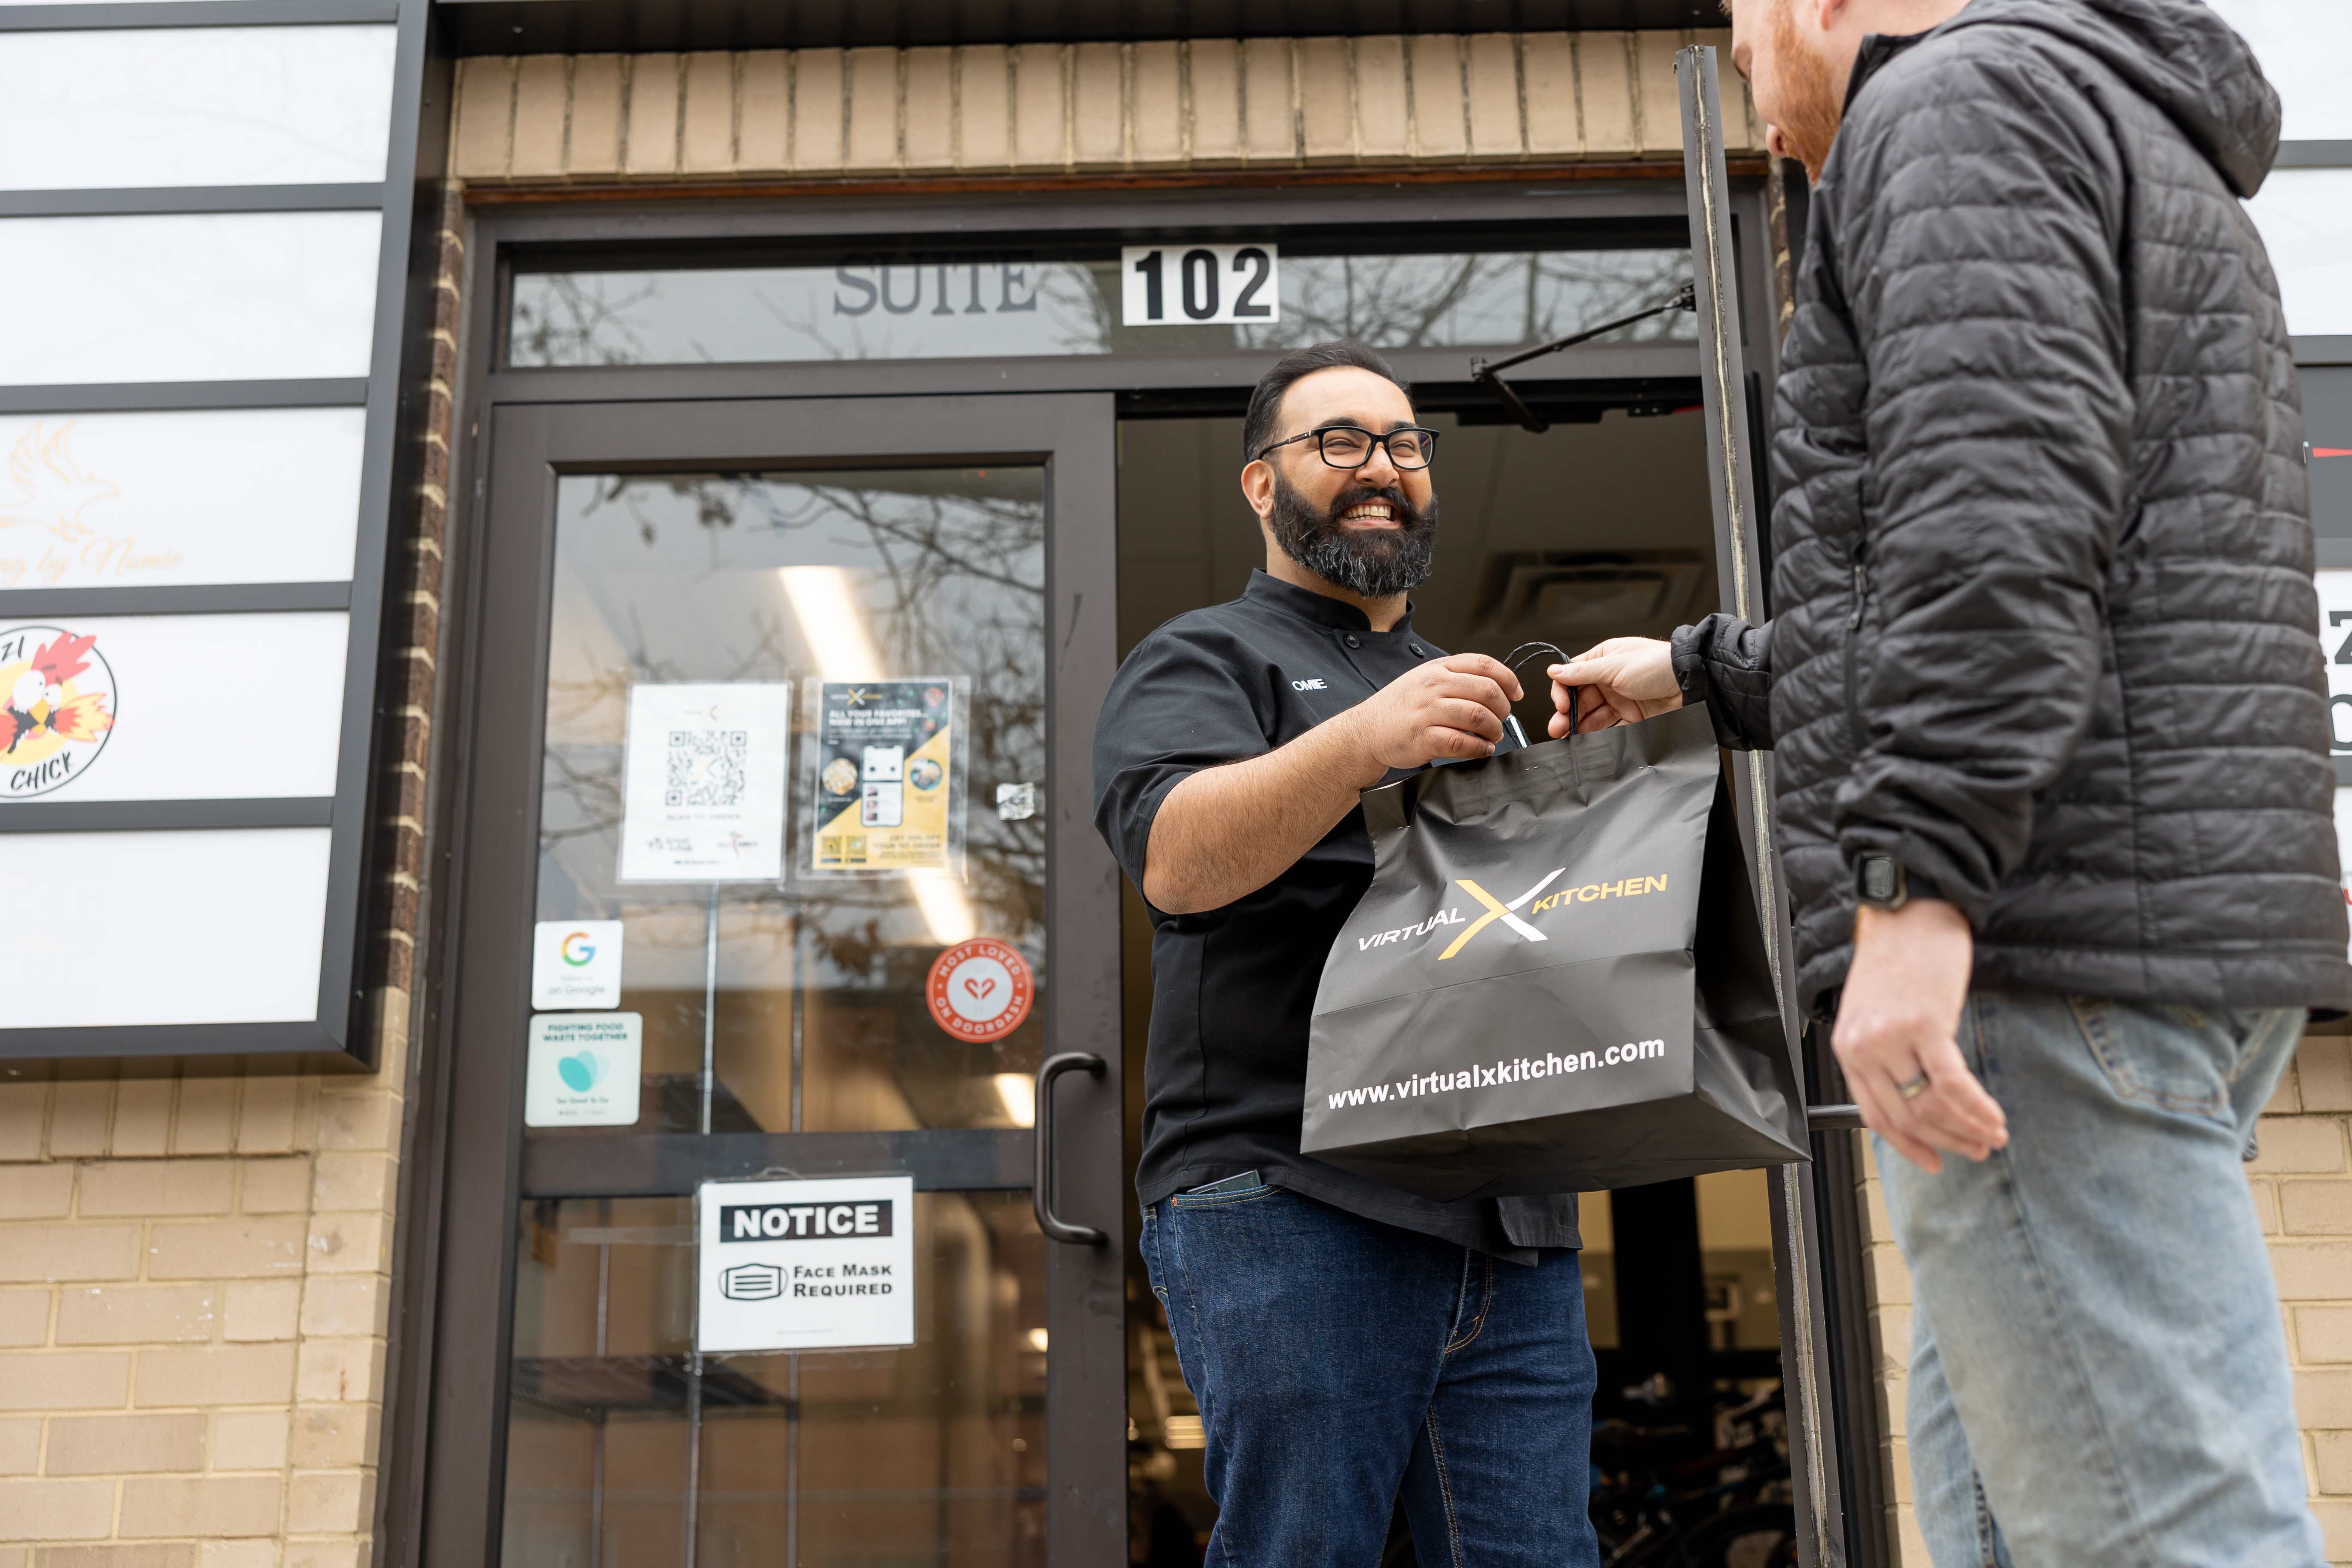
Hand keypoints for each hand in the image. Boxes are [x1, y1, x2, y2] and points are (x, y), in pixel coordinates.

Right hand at [1344, 654, 1522, 779]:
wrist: (1366, 731)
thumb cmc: (1399, 707)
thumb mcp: (1424, 679)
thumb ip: (1455, 677)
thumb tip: (1495, 686)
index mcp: (1438, 668)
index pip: (1484, 664)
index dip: (1508, 679)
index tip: (1516, 694)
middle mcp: (1433, 686)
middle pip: (1487, 691)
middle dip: (1503, 708)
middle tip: (1502, 719)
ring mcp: (1427, 712)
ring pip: (1478, 716)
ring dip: (1494, 730)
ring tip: (1492, 736)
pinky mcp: (1423, 738)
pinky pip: (1462, 743)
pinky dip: (1479, 748)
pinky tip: (1481, 749)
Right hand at [1546, 637, 1682, 736]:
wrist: (1690, 683)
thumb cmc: (1657, 665)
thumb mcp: (1614, 665)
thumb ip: (1583, 672)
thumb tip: (1554, 671)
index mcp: (1603, 659)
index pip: (1572, 675)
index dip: (1563, 691)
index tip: (1562, 705)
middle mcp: (1609, 678)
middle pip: (1580, 698)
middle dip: (1567, 714)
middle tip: (1558, 728)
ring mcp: (1620, 698)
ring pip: (1592, 715)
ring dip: (1579, 726)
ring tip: (1568, 738)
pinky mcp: (1632, 716)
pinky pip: (1609, 727)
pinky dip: (1598, 735)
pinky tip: (1588, 741)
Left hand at [1831, 899, 2008, 1172]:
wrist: (1910, 912)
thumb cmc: (1898, 958)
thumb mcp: (1876, 1012)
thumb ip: (1887, 1054)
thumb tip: (1917, 1098)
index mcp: (1849, 1048)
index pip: (1876, 1115)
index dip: (1909, 1144)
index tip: (1933, 1161)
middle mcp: (1865, 1047)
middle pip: (1908, 1116)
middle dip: (1947, 1142)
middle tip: (1977, 1151)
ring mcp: (1892, 1038)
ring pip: (1931, 1105)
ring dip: (1968, 1129)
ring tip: (1992, 1136)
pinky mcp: (1925, 1025)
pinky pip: (1953, 1084)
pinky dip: (1977, 1108)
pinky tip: (1994, 1118)